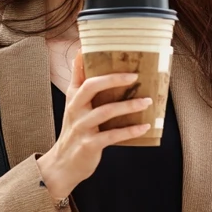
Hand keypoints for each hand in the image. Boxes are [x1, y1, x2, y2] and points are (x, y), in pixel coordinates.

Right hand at [36, 50, 152, 201]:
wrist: (64, 165)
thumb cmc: (75, 133)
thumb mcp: (75, 109)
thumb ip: (82, 87)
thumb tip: (85, 60)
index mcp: (73, 99)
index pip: (78, 74)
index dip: (83, 59)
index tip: (91, 46)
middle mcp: (75, 110)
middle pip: (90, 87)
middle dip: (113, 79)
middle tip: (134, 75)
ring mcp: (81, 127)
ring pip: (105, 111)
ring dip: (128, 106)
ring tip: (147, 101)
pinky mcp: (89, 145)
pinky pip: (112, 135)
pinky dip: (130, 130)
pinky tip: (144, 126)